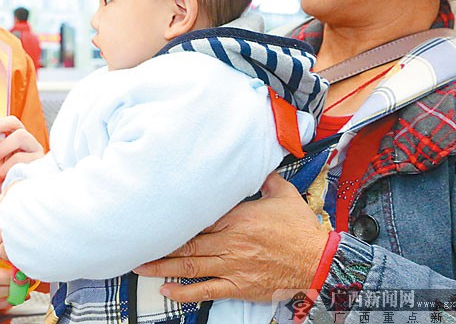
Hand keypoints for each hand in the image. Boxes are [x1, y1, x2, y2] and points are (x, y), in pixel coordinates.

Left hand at [0, 116, 44, 195]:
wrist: (5, 192)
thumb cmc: (1, 172)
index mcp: (20, 136)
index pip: (14, 122)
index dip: (0, 123)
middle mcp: (31, 144)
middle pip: (21, 135)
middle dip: (3, 146)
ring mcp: (37, 158)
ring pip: (20, 156)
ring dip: (4, 167)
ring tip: (0, 175)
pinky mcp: (38, 172)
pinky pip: (23, 171)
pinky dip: (10, 175)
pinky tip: (9, 179)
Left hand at [134, 172, 327, 302]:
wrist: (319, 260)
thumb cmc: (301, 228)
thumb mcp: (284, 194)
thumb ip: (265, 178)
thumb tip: (255, 163)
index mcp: (237, 217)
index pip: (199, 217)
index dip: (175, 219)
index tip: (156, 216)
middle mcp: (230, 241)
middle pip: (187, 243)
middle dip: (160, 244)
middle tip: (136, 243)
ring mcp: (232, 265)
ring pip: (190, 266)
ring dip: (163, 267)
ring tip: (141, 267)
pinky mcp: (238, 285)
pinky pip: (207, 290)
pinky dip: (185, 292)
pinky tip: (167, 291)